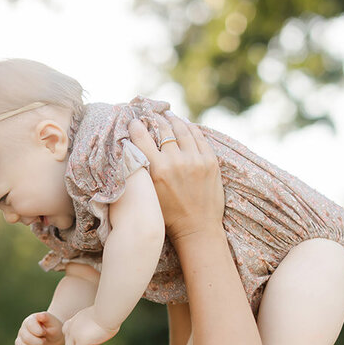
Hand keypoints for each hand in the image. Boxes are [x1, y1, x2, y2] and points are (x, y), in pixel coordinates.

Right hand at [15, 311, 63, 344]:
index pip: (29, 325)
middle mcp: (24, 329)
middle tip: (44, 341)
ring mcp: (21, 339)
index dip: (38, 331)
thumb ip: (46, 317)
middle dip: (37, 342)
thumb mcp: (52, 322)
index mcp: (30, 321)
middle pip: (25, 338)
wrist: (55, 337)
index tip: (45, 332)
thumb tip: (39, 315)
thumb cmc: (54, 327)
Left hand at [61, 306, 117, 344]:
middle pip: (68, 343)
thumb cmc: (108, 313)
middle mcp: (71, 327)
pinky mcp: (81, 341)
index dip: (73, 339)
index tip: (86, 341)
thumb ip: (92, 325)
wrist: (108, 312)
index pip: (67, 331)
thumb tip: (99, 332)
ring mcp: (74, 334)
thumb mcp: (96, 317)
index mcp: (75, 320)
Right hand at [128, 115, 223, 241]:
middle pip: (164, 130)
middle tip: (152, 115)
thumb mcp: (149, 194)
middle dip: (156, 120)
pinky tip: (186, 125)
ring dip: (174, 120)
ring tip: (169, 115)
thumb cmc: (168, 216)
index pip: (142, 138)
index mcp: (157, 171)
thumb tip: (133, 149)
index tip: (133, 121)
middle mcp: (176, 162)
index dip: (136, 127)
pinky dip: (191, 128)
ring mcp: (196, 160)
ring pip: (182, 130)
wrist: (197, 229)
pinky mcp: (210, 161)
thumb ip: (142, 171)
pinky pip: (199, 137)